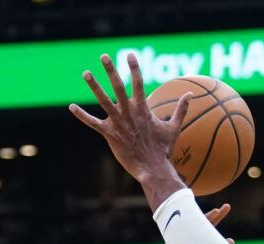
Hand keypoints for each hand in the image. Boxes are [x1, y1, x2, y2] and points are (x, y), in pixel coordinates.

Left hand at [70, 53, 190, 182]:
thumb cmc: (163, 150)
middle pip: (118, 87)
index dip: (134, 69)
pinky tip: (72, 107)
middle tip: (104, 56)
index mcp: (143, 110)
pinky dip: (82, 116)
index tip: (129, 55)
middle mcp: (129, 113)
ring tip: (85, 73)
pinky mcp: (110, 135)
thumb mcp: (173, 127)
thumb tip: (191, 94)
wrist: (153, 169)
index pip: (138, 84)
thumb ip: (181, 109)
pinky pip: (93, 124)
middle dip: (111, 70)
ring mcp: (119, 124)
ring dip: (94, 86)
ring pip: (104, 101)